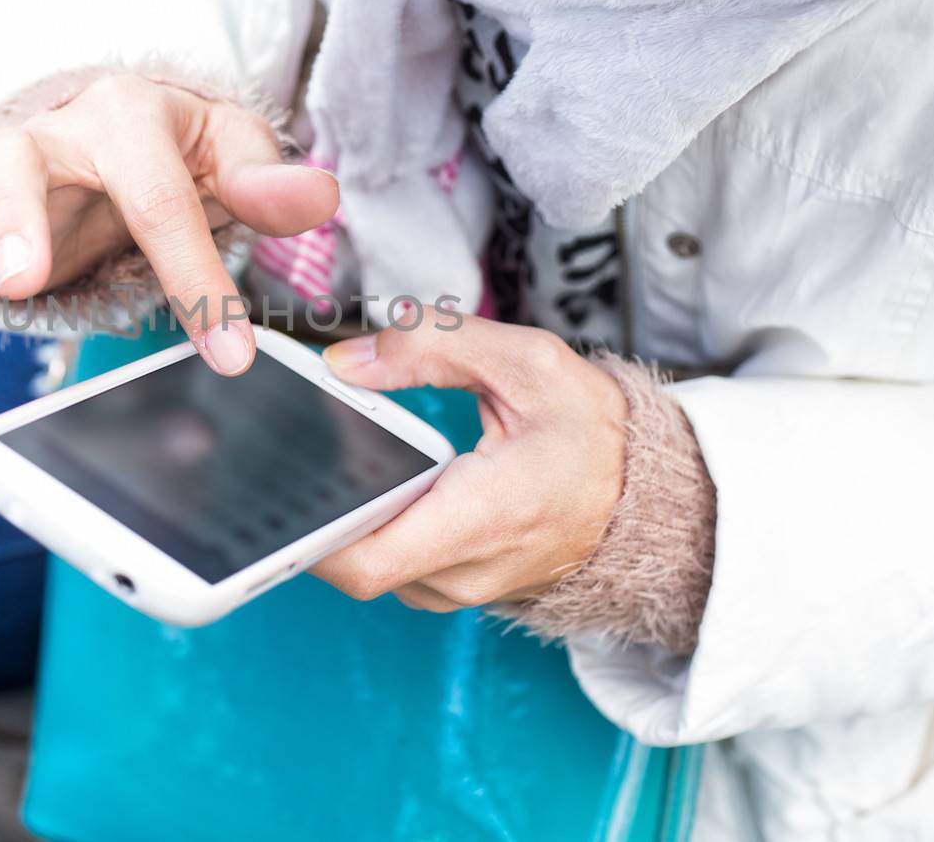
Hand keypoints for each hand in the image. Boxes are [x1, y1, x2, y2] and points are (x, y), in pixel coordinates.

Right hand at [0, 74, 338, 373]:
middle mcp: (48, 131)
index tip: (229, 352)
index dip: (194, 271)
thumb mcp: (232, 162)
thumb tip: (318, 195)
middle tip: (30, 278)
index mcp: (129, 116)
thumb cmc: (180, 156)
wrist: (118, 141)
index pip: (158, 190)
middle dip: (18, 214)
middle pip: (19, 155)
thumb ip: (266, 182)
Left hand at [309, 314, 626, 610]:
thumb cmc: (595, 433)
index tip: (285, 483)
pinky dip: (374, 525)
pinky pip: (395, 564)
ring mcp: (460, 587)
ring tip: (339, 454)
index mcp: (483, 518)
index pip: (364, 561)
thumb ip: (433, 345)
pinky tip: (372, 477)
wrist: (649, 495)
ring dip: (347, 516)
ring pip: (370, 562)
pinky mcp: (456, 584)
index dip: (307, 533)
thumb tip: (346, 361)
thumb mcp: (528, 362)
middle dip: (319, 507)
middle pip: (353, 561)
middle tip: (302, 449)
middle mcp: (465, 570)